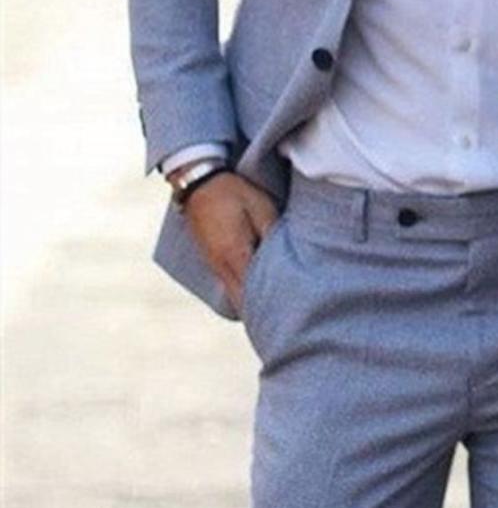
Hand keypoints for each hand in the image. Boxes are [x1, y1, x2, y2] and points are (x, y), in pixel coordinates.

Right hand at [179, 170, 281, 311]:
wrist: (197, 182)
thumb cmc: (233, 193)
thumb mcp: (261, 208)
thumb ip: (274, 236)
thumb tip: (290, 260)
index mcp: (236, 254)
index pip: (254, 294)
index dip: (269, 310)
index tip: (287, 321)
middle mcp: (221, 266)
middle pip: (243, 303)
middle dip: (260, 315)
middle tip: (283, 325)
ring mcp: (214, 265)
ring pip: (234, 297)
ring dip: (251, 306)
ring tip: (272, 314)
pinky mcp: (212, 261)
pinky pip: (229, 286)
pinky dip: (243, 294)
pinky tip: (256, 296)